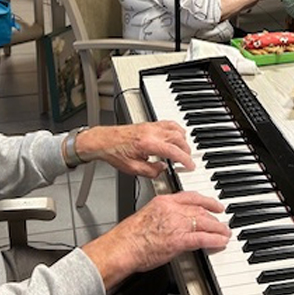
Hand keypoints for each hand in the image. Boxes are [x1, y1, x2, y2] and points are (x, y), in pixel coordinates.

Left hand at [74, 121, 192, 177]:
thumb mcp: (132, 169)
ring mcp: (151, 126)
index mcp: (148, 144)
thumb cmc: (114, 152)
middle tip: (187, 161)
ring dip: (183, 140)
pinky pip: (169, 123)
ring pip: (176, 129)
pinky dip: (177, 130)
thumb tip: (163, 169)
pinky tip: (176, 136)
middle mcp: (151, 132)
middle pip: (178, 139)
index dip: (185, 160)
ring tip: (183, 150)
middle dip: (186, 151)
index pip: (174, 151)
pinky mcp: (149, 123)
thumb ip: (151, 171)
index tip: (190, 166)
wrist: (103, 141)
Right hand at [82, 192, 230, 288]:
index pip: (191, 196)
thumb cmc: (129, 236)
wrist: (122, 247)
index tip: (213, 204)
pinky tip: (221, 241)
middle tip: (222, 222)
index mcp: (164, 201)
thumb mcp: (148, 216)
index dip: (206, 200)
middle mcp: (172, 210)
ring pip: (205, 222)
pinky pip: (203, 238)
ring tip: (225, 233)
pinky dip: (215, 239)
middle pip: (200, 209)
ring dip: (218, 228)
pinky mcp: (180, 240)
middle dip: (214, 217)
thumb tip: (173, 223)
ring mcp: (177, 224)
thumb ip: (164, 216)